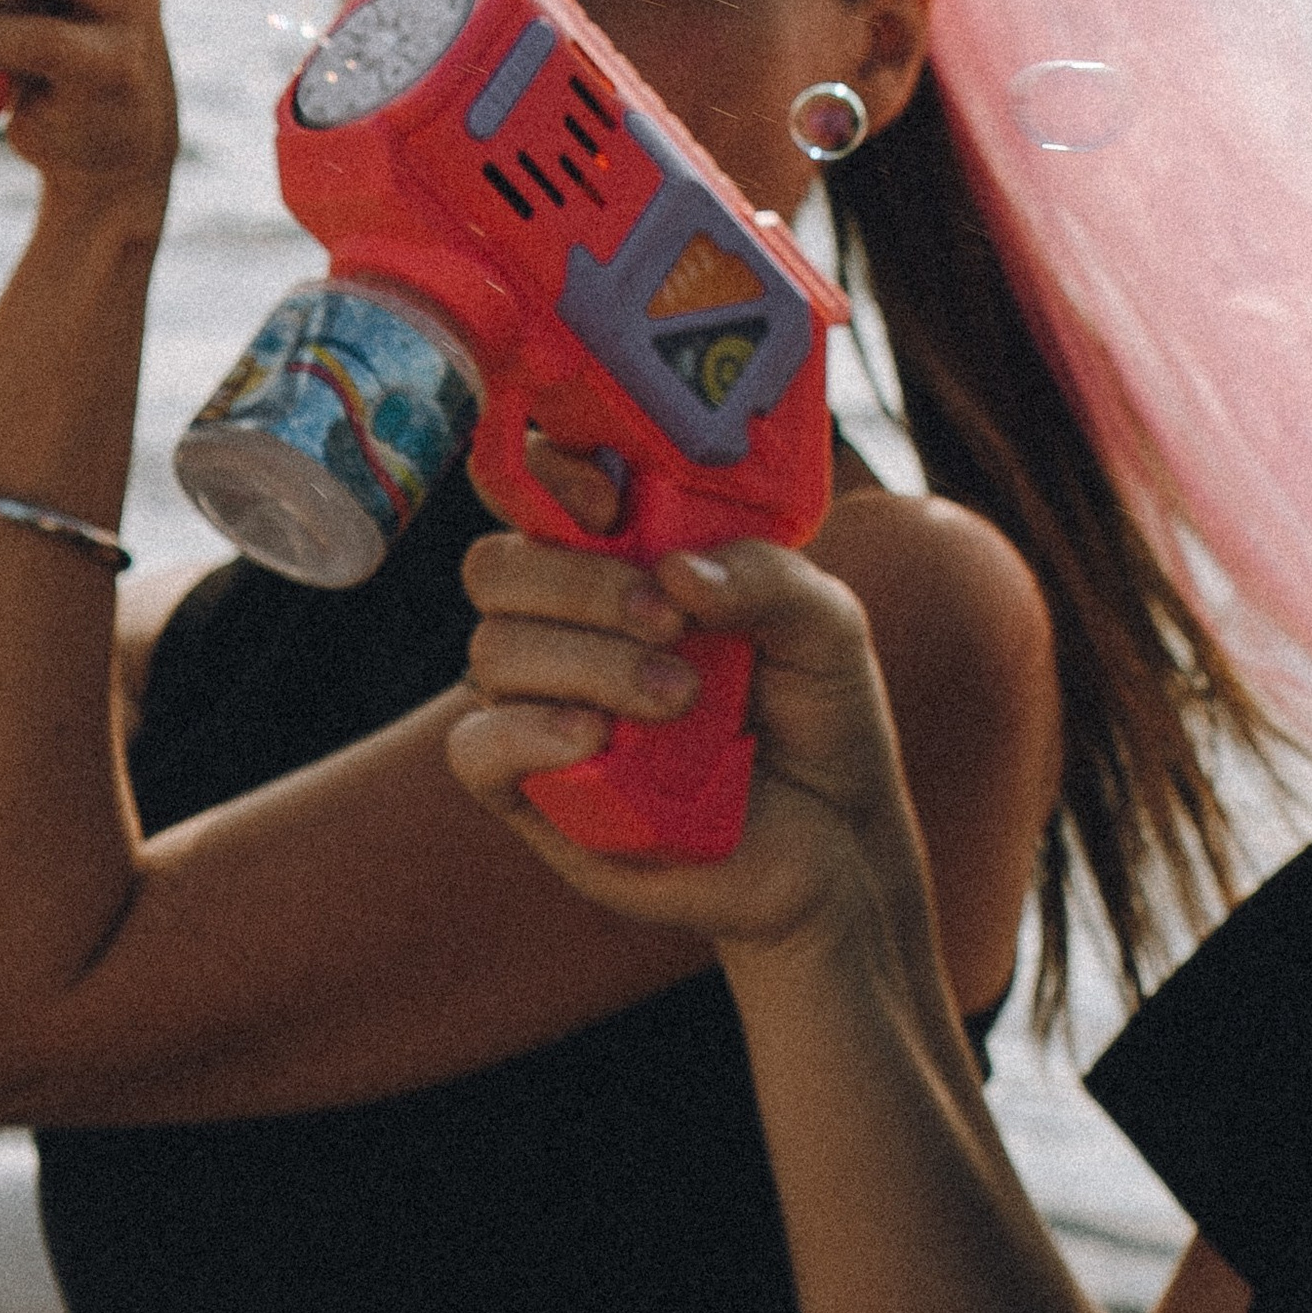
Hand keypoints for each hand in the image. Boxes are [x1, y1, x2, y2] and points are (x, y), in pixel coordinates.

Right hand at [449, 528, 920, 954]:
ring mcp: (544, 703)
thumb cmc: (819, 712)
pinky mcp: (534, 791)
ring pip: (494, 649)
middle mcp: (570, 622)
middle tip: (667, 620)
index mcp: (629, 556)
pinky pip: (475, 746)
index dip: (552, 473)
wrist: (835, 840)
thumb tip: (676, 573)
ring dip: (587, 663)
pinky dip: (525, 732)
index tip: (611, 498)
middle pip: (500, 566)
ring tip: (679, 698)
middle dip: (580, 581)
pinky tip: (595, 740)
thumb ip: (767, 576)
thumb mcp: (825, 624)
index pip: (543, 486)